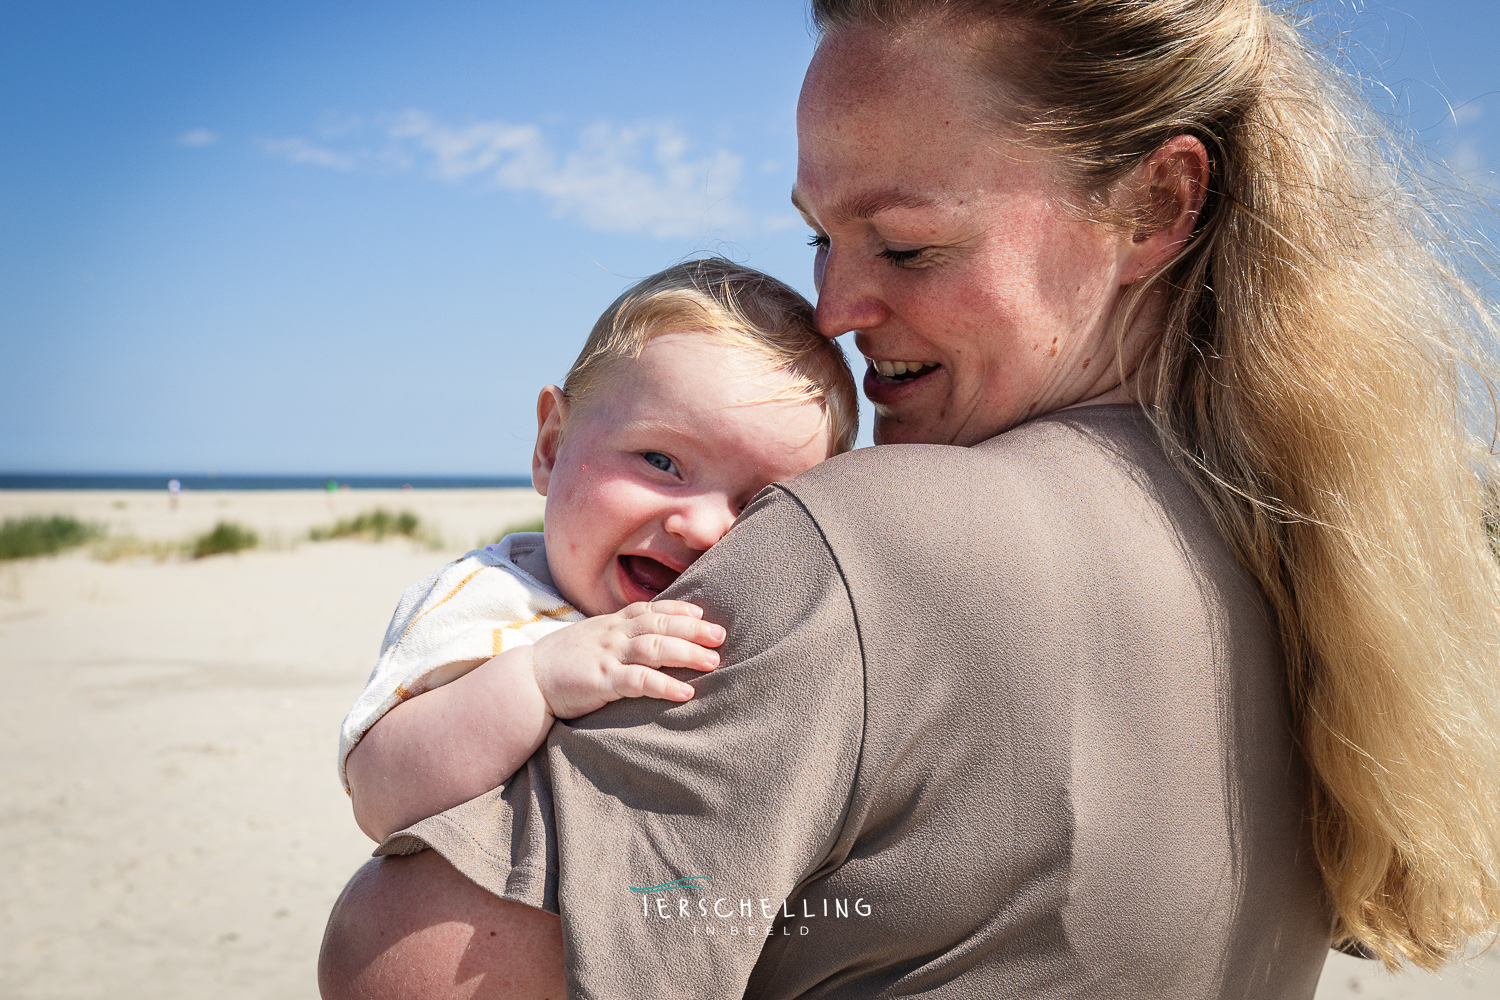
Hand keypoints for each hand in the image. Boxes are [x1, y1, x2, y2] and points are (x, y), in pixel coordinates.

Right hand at [530, 601, 724, 718]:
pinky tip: (685, 692)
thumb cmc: (562, 662)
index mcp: (611, 623)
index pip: (651, 609)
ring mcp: (607, 654)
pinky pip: (639, 680)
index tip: (703, 613)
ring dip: (687, 653)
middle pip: (661, 624)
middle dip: (694, 629)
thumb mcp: (591, 640)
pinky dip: (665, 684)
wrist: (525, 680)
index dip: (679, 609)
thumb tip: (645, 640)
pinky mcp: (602, 680)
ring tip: (713, 662)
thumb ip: (617, 636)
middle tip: (721, 636)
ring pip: (655, 647)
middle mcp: (613, 633)